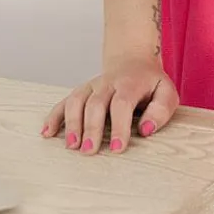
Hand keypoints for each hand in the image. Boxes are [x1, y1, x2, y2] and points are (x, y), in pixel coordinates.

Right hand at [40, 53, 179, 154]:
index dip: (118, 126)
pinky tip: (47, 132)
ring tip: (71, 146)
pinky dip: (54, 116)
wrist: (133, 61)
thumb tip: (146, 130)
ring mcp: (92, 86)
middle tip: (89, 152)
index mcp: (130, 83)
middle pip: (95, 103)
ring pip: (76, 100)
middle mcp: (107, 83)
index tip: (116, 148)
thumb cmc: (151, 84)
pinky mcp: (82, 91)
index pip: (121, 103)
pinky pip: (64, 101)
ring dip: (71, 123)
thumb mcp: (166, 92)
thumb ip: (161, 110)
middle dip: (91, 128)